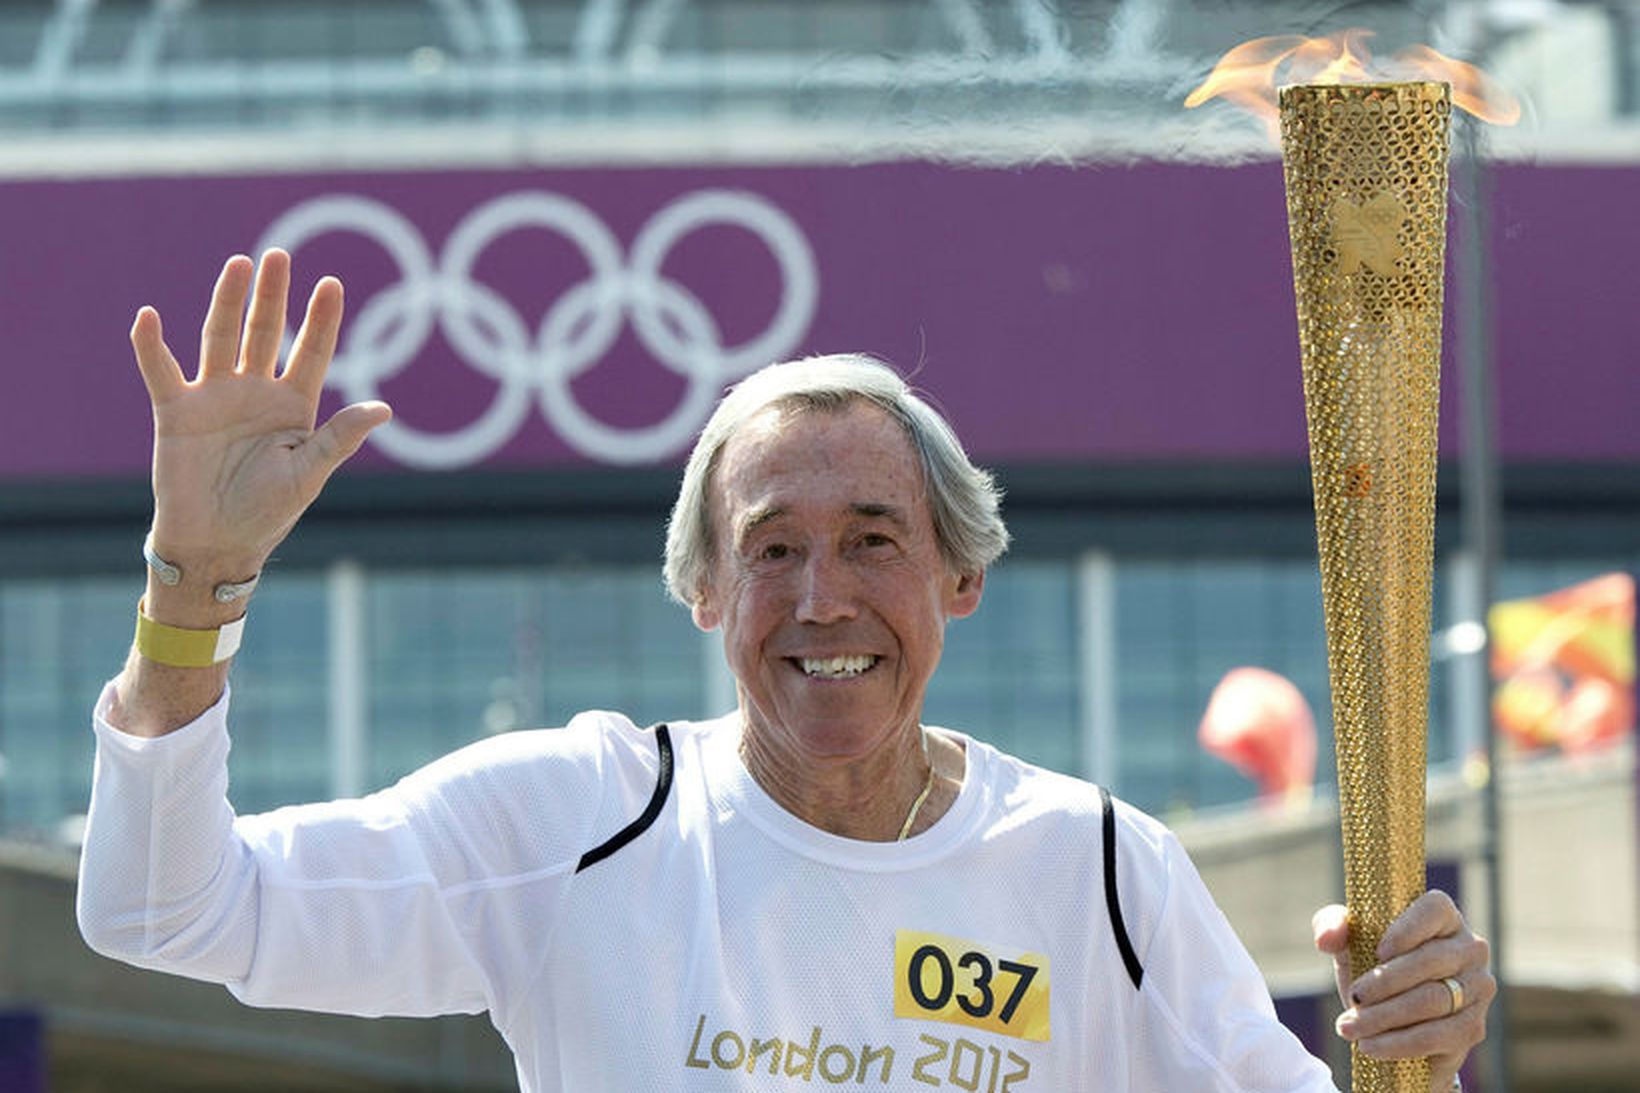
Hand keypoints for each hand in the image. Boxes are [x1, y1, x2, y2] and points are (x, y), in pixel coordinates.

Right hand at [133, 249, 389, 586]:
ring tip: (238, 266)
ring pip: (221, 339)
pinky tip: (148, 317)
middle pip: (265, 333)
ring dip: (227, 303)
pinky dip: (151, 346)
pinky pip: (162, 371)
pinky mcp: (177, 412)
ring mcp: (215, 398)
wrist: (217, 544)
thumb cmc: (268, 512)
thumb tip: (383, 408)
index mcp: (294, 406)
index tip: (331, 283)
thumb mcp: (310, 473)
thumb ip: (339, 437)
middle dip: (273, 296)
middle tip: (279, 256)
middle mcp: (255, 393)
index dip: (320, 320)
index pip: (310, 352)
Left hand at [1313, 891, 1493, 1091]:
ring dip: (1385, 1016)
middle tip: (1354, 997)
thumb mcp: (1350, 942)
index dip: (1407, 929)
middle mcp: (1470, 948)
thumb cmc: (1371, 965)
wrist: (1392, 1018)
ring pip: (1433, 1001)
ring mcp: (1477, 989)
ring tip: (1349, 1026)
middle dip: (1385, 982)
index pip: (1433, 910)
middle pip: (1430, 961)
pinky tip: (1370, 1046)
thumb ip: (1332, 925)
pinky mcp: (1474, 1027)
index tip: (1378, 951)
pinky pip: (1438, 1036)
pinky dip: (1399, 1043)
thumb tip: (1327, 938)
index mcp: (1443, 917)